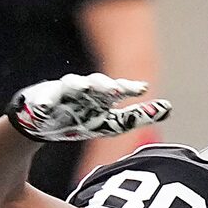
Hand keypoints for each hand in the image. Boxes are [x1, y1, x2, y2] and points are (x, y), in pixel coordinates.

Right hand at [10, 73, 171, 143]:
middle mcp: (82, 90)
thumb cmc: (81, 120)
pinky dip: (44, 104)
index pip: (117, 89)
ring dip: (77, 85)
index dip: (128, 88)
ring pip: (69, 84)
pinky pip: (40, 102)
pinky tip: (45, 109)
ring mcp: (60, 94)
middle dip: (104, 85)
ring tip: (83, 87)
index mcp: (100, 96)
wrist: (43, 125)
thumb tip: (168, 108)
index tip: (143, 89)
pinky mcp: (39, 102)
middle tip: (115, 90)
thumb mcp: (110, 123)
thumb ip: (138, 116)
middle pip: (95, 82)